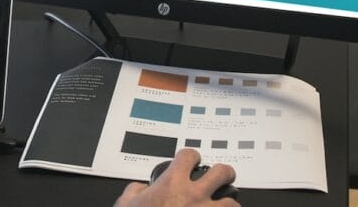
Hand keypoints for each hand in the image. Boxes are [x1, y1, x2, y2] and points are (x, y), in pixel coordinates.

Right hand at [114, 149, 238, 206]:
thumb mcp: (125, 204)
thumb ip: (135, 191)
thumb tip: (140, 188)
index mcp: (173, 183)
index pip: (189, 156)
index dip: (191, 156)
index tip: (191, 160)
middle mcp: (194, 195)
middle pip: (222, 172)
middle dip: (224, 173)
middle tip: (222, 176)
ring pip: (232, 202)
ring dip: (228, 202)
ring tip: (224, 204)